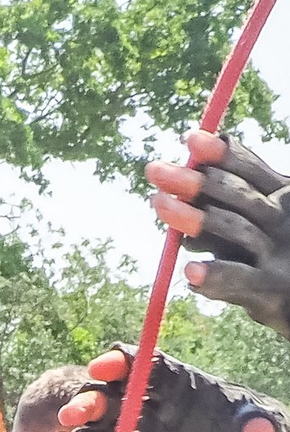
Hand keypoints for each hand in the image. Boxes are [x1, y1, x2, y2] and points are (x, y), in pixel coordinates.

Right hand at [49, 346, 278, 431]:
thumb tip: (254, 430)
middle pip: (111, 404)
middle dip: (88, 405)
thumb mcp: (268, 429)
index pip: (143, 369)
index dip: (121, 364)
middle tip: (72, 415)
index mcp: (179, 392)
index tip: (103, 367)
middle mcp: (153, 417)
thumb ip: (258, 425)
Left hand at [148, 127, 289, 336]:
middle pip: (239, 196)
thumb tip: (181, 178)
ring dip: (196, 218)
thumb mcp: (253, 227)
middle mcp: (281, 222)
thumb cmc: (275, 262)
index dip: (222, 155)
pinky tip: (191, 272)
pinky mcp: (272, 292)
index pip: (250, 171)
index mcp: (281, 199)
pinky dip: (218, 276)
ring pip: (236, 231)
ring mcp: (278, 256)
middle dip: (197, 182)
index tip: (191, 139)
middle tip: (155, 170)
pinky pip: (242, 281)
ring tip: (159, 204)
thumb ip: (225, 205)